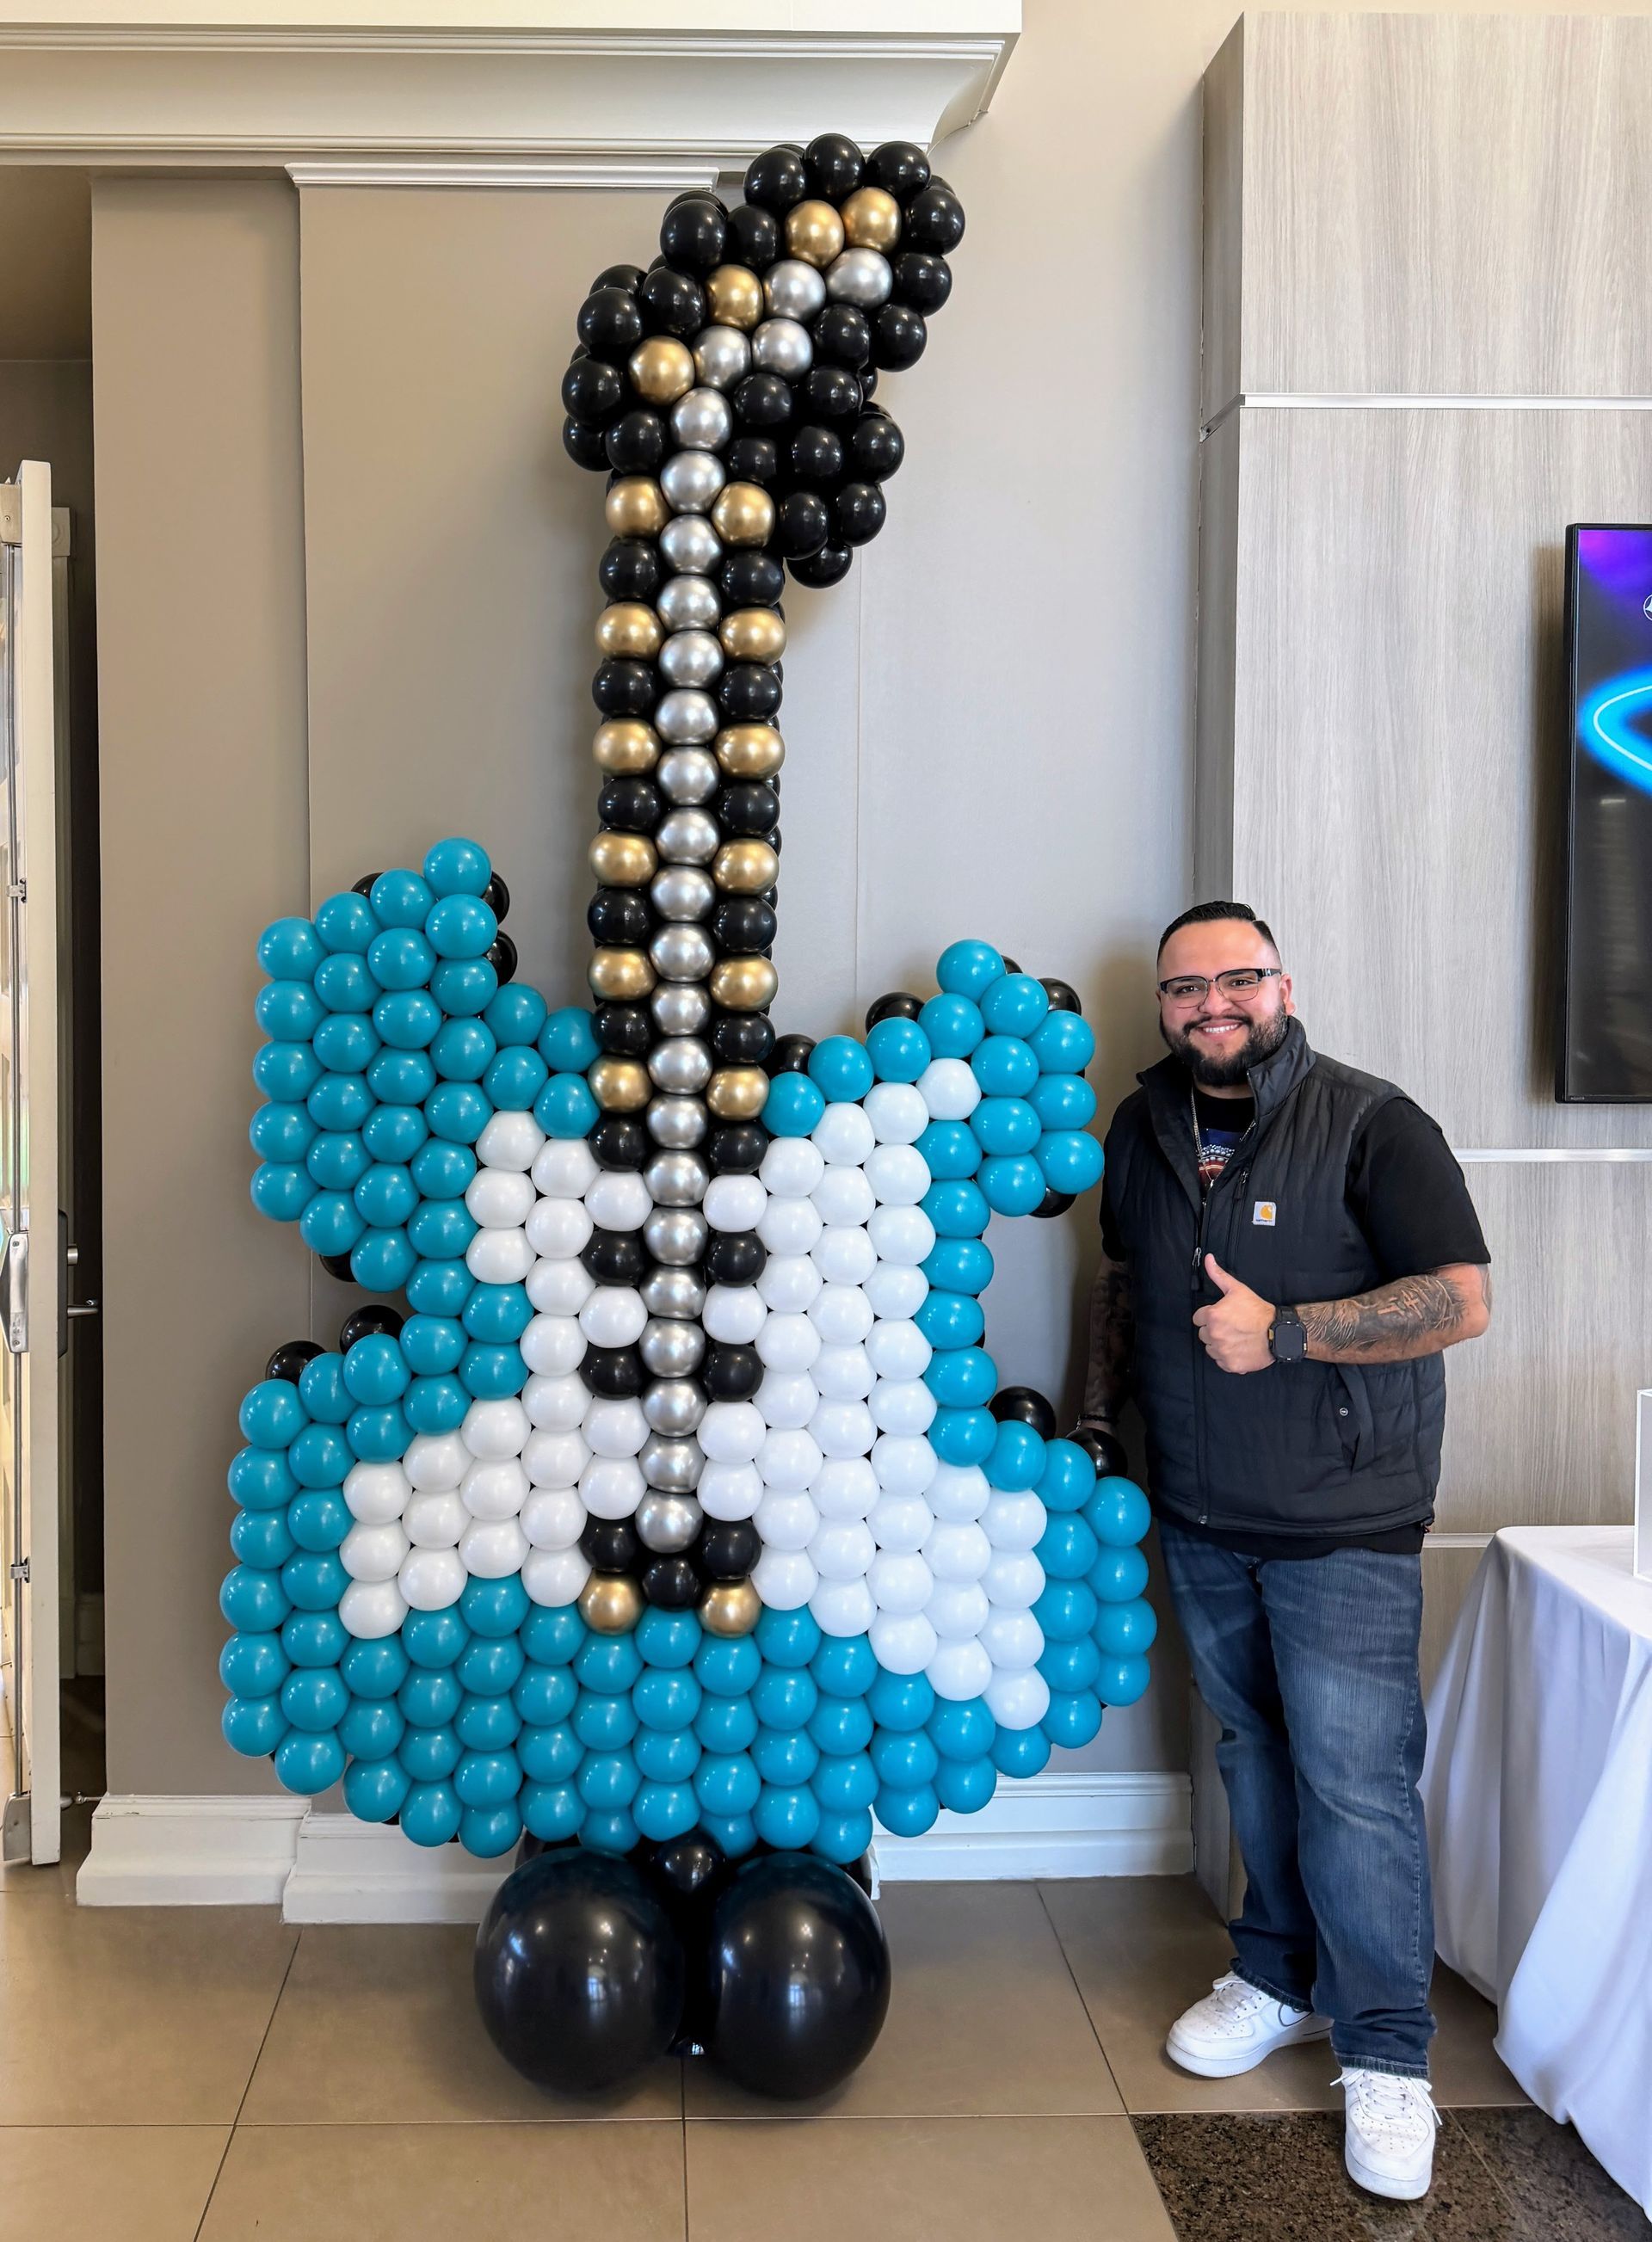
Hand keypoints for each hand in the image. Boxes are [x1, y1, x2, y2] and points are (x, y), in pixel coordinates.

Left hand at [1193, 1255, 1275, 1373]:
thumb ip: (1218, 1275)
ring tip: (1236, 1337)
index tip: (1223, 1316)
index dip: (1210, 1316)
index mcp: (1212, 1316)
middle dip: (1214, 1330)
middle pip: (1204, 1334)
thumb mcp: (1237, 1289)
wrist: (1278, 1332)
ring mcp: (1222, 1351)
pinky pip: (1221, 1361)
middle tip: (1231, 1327)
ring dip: (1220, 1344)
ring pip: (1211, 1348)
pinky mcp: (1230, 1365)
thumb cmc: (1258, 1311)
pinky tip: (1239, 1348)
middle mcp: (1214, 1335)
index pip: (1198, 1319)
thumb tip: (1207, 1259)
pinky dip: (1228, 1357)